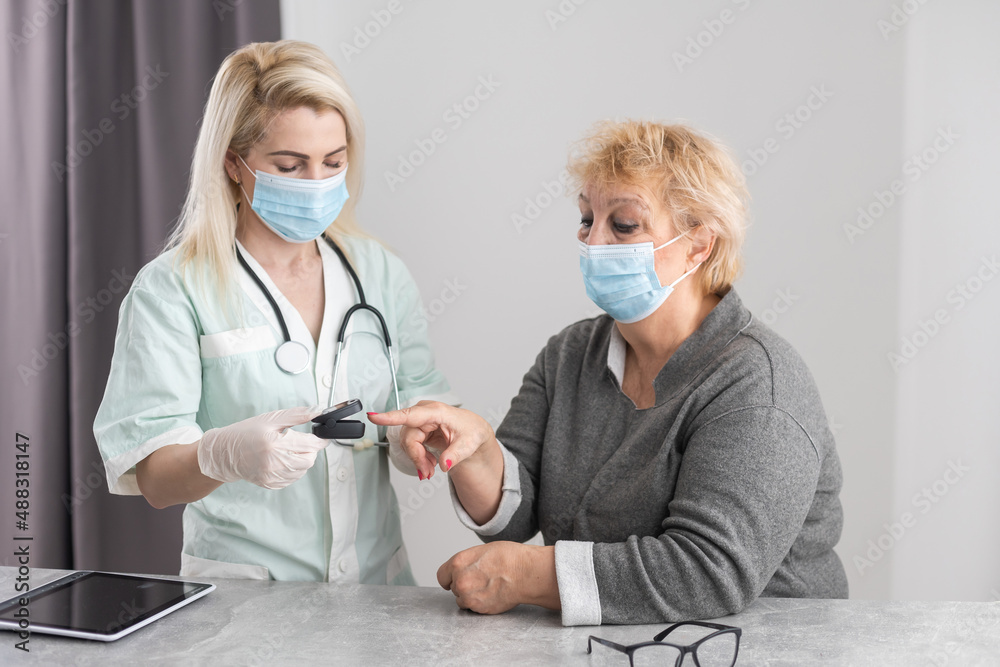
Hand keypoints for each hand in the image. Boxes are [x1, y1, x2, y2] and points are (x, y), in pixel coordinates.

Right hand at [197, 406, 326, 489]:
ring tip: (287, 449)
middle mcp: (274, 463)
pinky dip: (293, 469)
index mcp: (275, 444)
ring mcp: (272, 476)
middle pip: (309, 459)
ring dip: (301, 459)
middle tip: (299, 441)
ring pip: (303, 470)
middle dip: (310, 449)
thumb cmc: (245, 433)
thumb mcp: (271, 419)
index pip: (310, 445)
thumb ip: (296, 415)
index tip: (321, 436)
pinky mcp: (270, 484)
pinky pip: (292, 478)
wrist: (224, 453)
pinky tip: (281, 459)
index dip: (320, 440)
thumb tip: (317, 410)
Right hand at [368, 401, 496, 479]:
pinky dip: (417, 456)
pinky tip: (427, 463)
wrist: (472, 431)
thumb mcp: (469, 445)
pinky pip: (409, 444)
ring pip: (407, 442)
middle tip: (427, 473)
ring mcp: (419, 419)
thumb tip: (444, 465)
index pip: (410, 415)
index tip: (373, 416)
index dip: (390, 417)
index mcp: (437, 412)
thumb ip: (455, 455)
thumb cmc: (471, 432)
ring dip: (417, 459)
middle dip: (416, 458)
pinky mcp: (417, 426)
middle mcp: (425, 412)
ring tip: (430, 468)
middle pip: (408, 438)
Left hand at [437, 542, 559, 613]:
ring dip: (470, 596)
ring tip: (488, 587)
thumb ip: (466, 562)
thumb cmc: (509, 558)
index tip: (453, 579)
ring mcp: (469, 597)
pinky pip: (473, 608)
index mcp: (458, 563)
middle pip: (453, 587)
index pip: (442, 575)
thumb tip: (460, 570)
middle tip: (480, 579)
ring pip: (462, 600)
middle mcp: (460, 581)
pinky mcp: (479, 609)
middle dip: (463, 585)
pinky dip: (480, 604)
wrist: (525, 573)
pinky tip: (492, 594)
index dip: (449, 576)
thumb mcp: (481, 550)